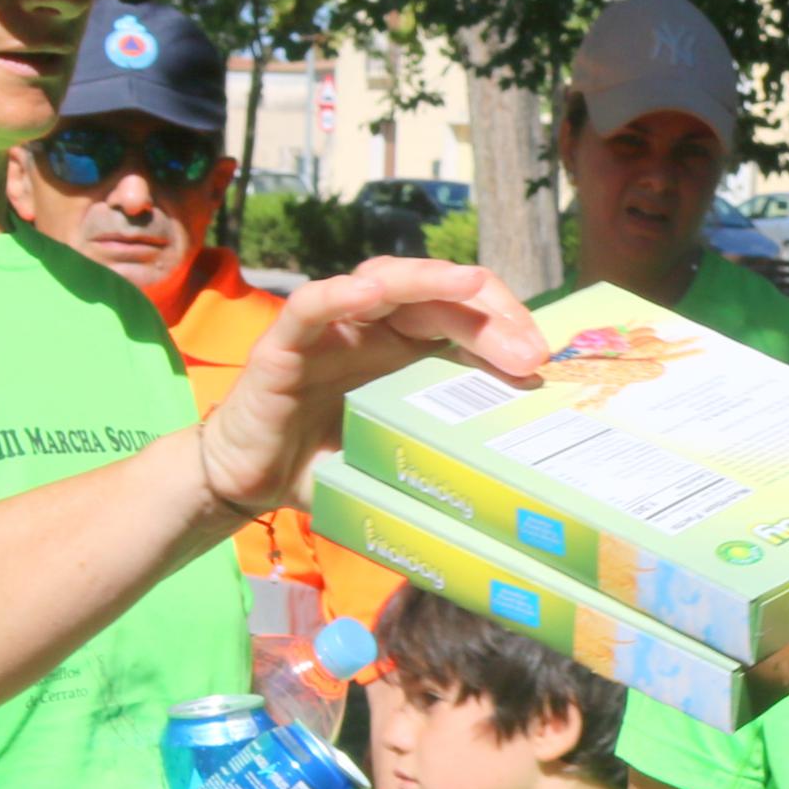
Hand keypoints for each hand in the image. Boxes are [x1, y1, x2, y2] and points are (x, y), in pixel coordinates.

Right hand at [195, 259, 550, 516]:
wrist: (249, 481)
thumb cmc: (327, 465)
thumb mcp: (399, 462)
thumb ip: (445, 464)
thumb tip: (514, 507)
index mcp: (410, 351)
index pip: (468, 317)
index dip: (507, 329)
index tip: (540, 363)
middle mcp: (376, 330)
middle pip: (441, 295)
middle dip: (490, 314)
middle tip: (529, 351)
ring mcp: (333, 331)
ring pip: (385, 281)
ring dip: (430, 281)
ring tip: (470, 287)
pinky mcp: (285, 344)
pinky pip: (312, 307)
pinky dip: (341, 295)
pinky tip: (371, 293)